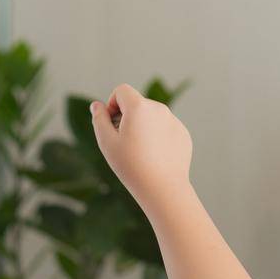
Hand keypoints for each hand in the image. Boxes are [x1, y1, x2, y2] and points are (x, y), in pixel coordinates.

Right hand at [89, 83, 193, 214]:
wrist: (162, 188)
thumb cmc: (131, 165)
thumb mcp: (107, 142)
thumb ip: (99, 119)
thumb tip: (96, 105)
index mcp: (139, 107)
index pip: (122, 90)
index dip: (112, 104)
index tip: (111, 124)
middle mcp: (159, 108)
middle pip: (137, 104)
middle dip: (127, 117)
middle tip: (123, 143)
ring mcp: (174, 121)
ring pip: (152, 117)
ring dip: (142, 127)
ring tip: (139, 153)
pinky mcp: (183, 134)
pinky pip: (165, 129)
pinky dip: (157, 138)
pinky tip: (154, 158)